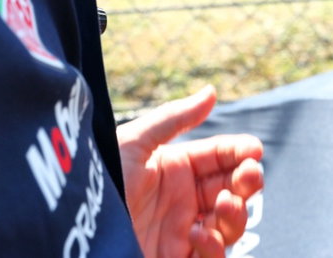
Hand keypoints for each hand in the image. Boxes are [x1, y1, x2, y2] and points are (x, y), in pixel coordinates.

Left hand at [117, 86, 263, 257]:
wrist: (77, 236)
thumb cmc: (100, 184)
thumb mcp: (133, 144)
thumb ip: (175, 118)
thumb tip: (211, 92)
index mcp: (175, 169)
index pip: (218, 157)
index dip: (239, 152)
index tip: (254, 149)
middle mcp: (183, 201)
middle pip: (232, 189)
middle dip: (247, 181)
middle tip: (250, 174)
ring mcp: (182, 233)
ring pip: (230, 224)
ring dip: (236, 213)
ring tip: (224, 203)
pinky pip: (212, 257)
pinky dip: (214, 247)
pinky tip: (198, 234)